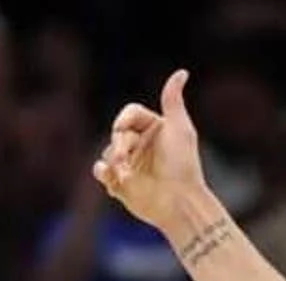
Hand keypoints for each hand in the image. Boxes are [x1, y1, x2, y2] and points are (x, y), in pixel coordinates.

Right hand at [93, 70, 206, 236]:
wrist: (180, 202)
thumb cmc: (183, 165)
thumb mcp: (180, 128)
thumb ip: (173, 100)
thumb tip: (181, 72)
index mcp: (154, 129)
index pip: (130, 114)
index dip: (124, 119)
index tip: (122, 128)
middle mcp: (142, 146)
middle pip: (116, 134)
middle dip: (119, 145)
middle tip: (125, 159)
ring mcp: (131, 165)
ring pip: (107, 153)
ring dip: (112, 161)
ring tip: (125, 175)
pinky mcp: (122, 184)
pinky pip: (102, 172)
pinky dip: (103, 173)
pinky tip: (110, 177)